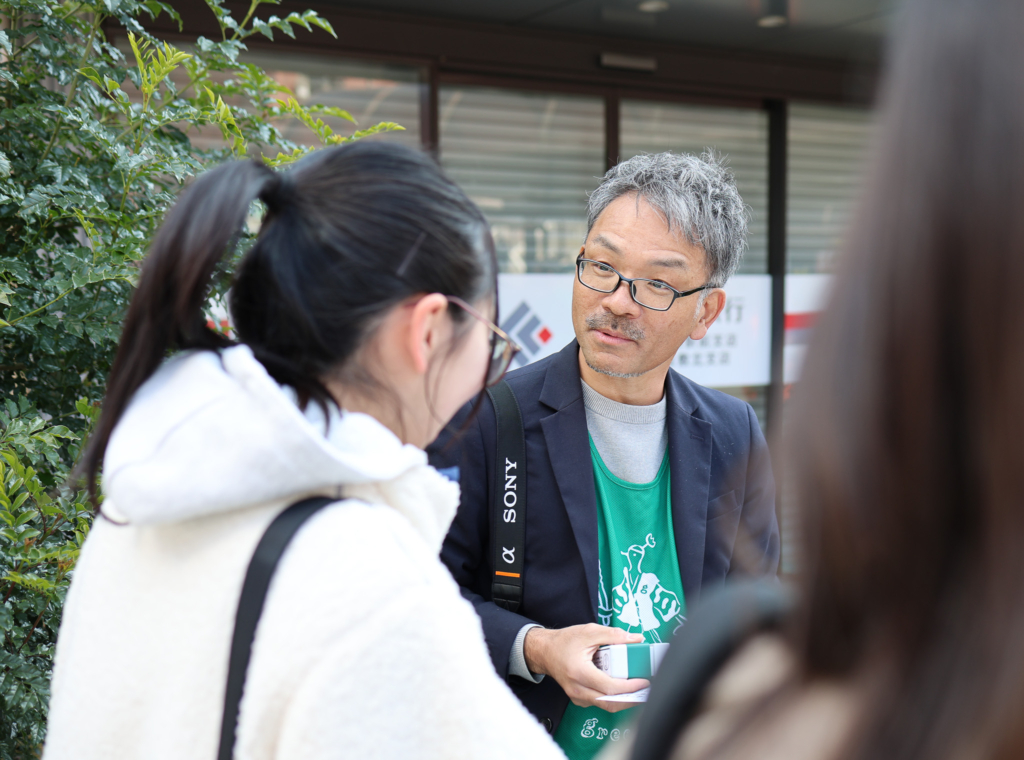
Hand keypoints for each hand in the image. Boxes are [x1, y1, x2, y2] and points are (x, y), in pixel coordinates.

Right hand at [524, 624, 648, 712]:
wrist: (544, 651)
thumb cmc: (564, 641)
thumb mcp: (588, 632)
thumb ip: (613, 635)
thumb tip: (635, 639)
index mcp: (579, 672)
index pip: (609, 687)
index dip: (629, 687)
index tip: (644, 681)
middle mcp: (577, 689)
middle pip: (610, 703)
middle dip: (631, 699)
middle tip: (646, 690)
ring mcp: (577, 696)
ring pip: (605, 705)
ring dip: (623, 700)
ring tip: (638, 690)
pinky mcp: (578, 698)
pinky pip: (599, 702)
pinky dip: (613, 698)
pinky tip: (622, 688)